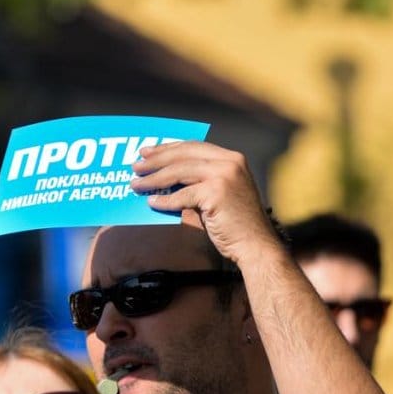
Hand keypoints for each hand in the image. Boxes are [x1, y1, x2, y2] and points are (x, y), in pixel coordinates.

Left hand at [131, 141, 280, 268]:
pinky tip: (152, 204)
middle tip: (136, 166)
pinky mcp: (216, 193)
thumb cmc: (237, 225)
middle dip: (156, 160)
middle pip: (184, 155)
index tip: (148, 152)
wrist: (256, 247)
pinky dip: (165, 200)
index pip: (194, 147)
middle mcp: (230, 162)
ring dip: (154, 179)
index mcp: (233, 159)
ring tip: (137, 184)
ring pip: (179, 172)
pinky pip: (183, 195)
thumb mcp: (219, 194)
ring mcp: (225, 176)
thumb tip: (166, 179)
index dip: (168, 148)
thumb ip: (199, 182)